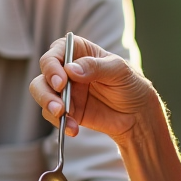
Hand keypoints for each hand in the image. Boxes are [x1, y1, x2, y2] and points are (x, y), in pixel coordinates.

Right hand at [29, 35, 160, 141]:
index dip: (53, 65)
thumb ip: (95, 67)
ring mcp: (66, 91)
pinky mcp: (67, 111)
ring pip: (42, 94)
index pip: (57, 51)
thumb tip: (71, 70)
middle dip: (45, 90)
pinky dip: (60, 123)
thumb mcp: (119, 71)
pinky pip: (53, 115)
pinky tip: (73, 128)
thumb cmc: (130, 85)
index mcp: (80, 52)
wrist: (137, 115)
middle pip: (44, 74)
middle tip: (59, 105)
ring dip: (48, 106)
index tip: (61, 81)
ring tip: (62, 116)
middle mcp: (68, 70)